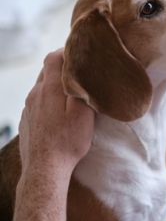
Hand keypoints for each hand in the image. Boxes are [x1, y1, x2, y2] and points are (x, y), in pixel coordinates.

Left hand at [19, 49, 94, 177]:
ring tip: (71, 91)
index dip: (65, 51)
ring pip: (41, 87)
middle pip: (46, 71)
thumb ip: (82, 90)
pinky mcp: (26, 121)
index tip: (79, 53)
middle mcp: (35, 95)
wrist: (44, 169)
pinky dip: (48, 99)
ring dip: (55, 84)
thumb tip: (84, 73)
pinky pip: (37, 102)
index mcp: (50, 90)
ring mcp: (28, 108)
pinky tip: (59, 111)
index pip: (53, 58)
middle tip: (79, 70)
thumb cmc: (68, 142)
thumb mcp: (83, 114)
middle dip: (62, 67)